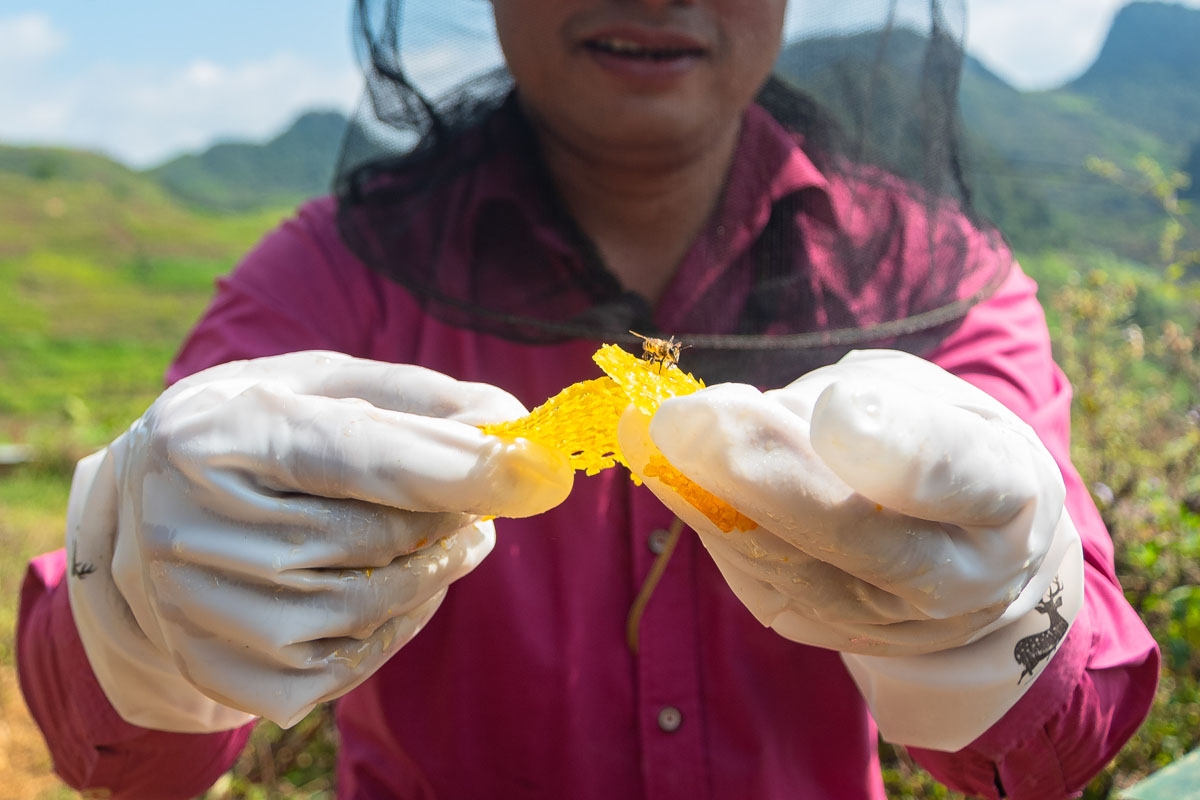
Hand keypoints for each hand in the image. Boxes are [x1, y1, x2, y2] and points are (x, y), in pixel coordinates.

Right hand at [68, 351, 570, 731]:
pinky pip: (345, 665)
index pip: (353, 454)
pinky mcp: (221, 670)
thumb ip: (417, 399)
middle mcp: (189, 526)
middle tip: (489, 496)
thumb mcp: (317, 386)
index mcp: (215, 434)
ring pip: (364, 607)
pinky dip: (397, 625)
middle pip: (368, 537)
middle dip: (450, 517)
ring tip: (458, 537)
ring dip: (436, 573)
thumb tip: (512, 422)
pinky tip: (397, 587)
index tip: (538, 468)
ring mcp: (198, 610)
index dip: (453, 464)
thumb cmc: (251, 434)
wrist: (138, 524)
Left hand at [619, 350, 1081, 747]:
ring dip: (706, 497)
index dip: (898, 449)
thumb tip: (747, 420)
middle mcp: (955, 575)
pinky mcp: (825, 632)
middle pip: (853, 537)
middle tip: (682, 421)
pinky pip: (754, 579)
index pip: (960, 473)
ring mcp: (887, 620)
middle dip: (759, 475)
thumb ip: (861, 401)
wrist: (967, 553)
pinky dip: (704, 520)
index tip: (837, 409)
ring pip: (786, 565)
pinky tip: (666, 469)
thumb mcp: (931, 397)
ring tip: (651, 432)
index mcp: (1004, 493)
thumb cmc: (943, 446)